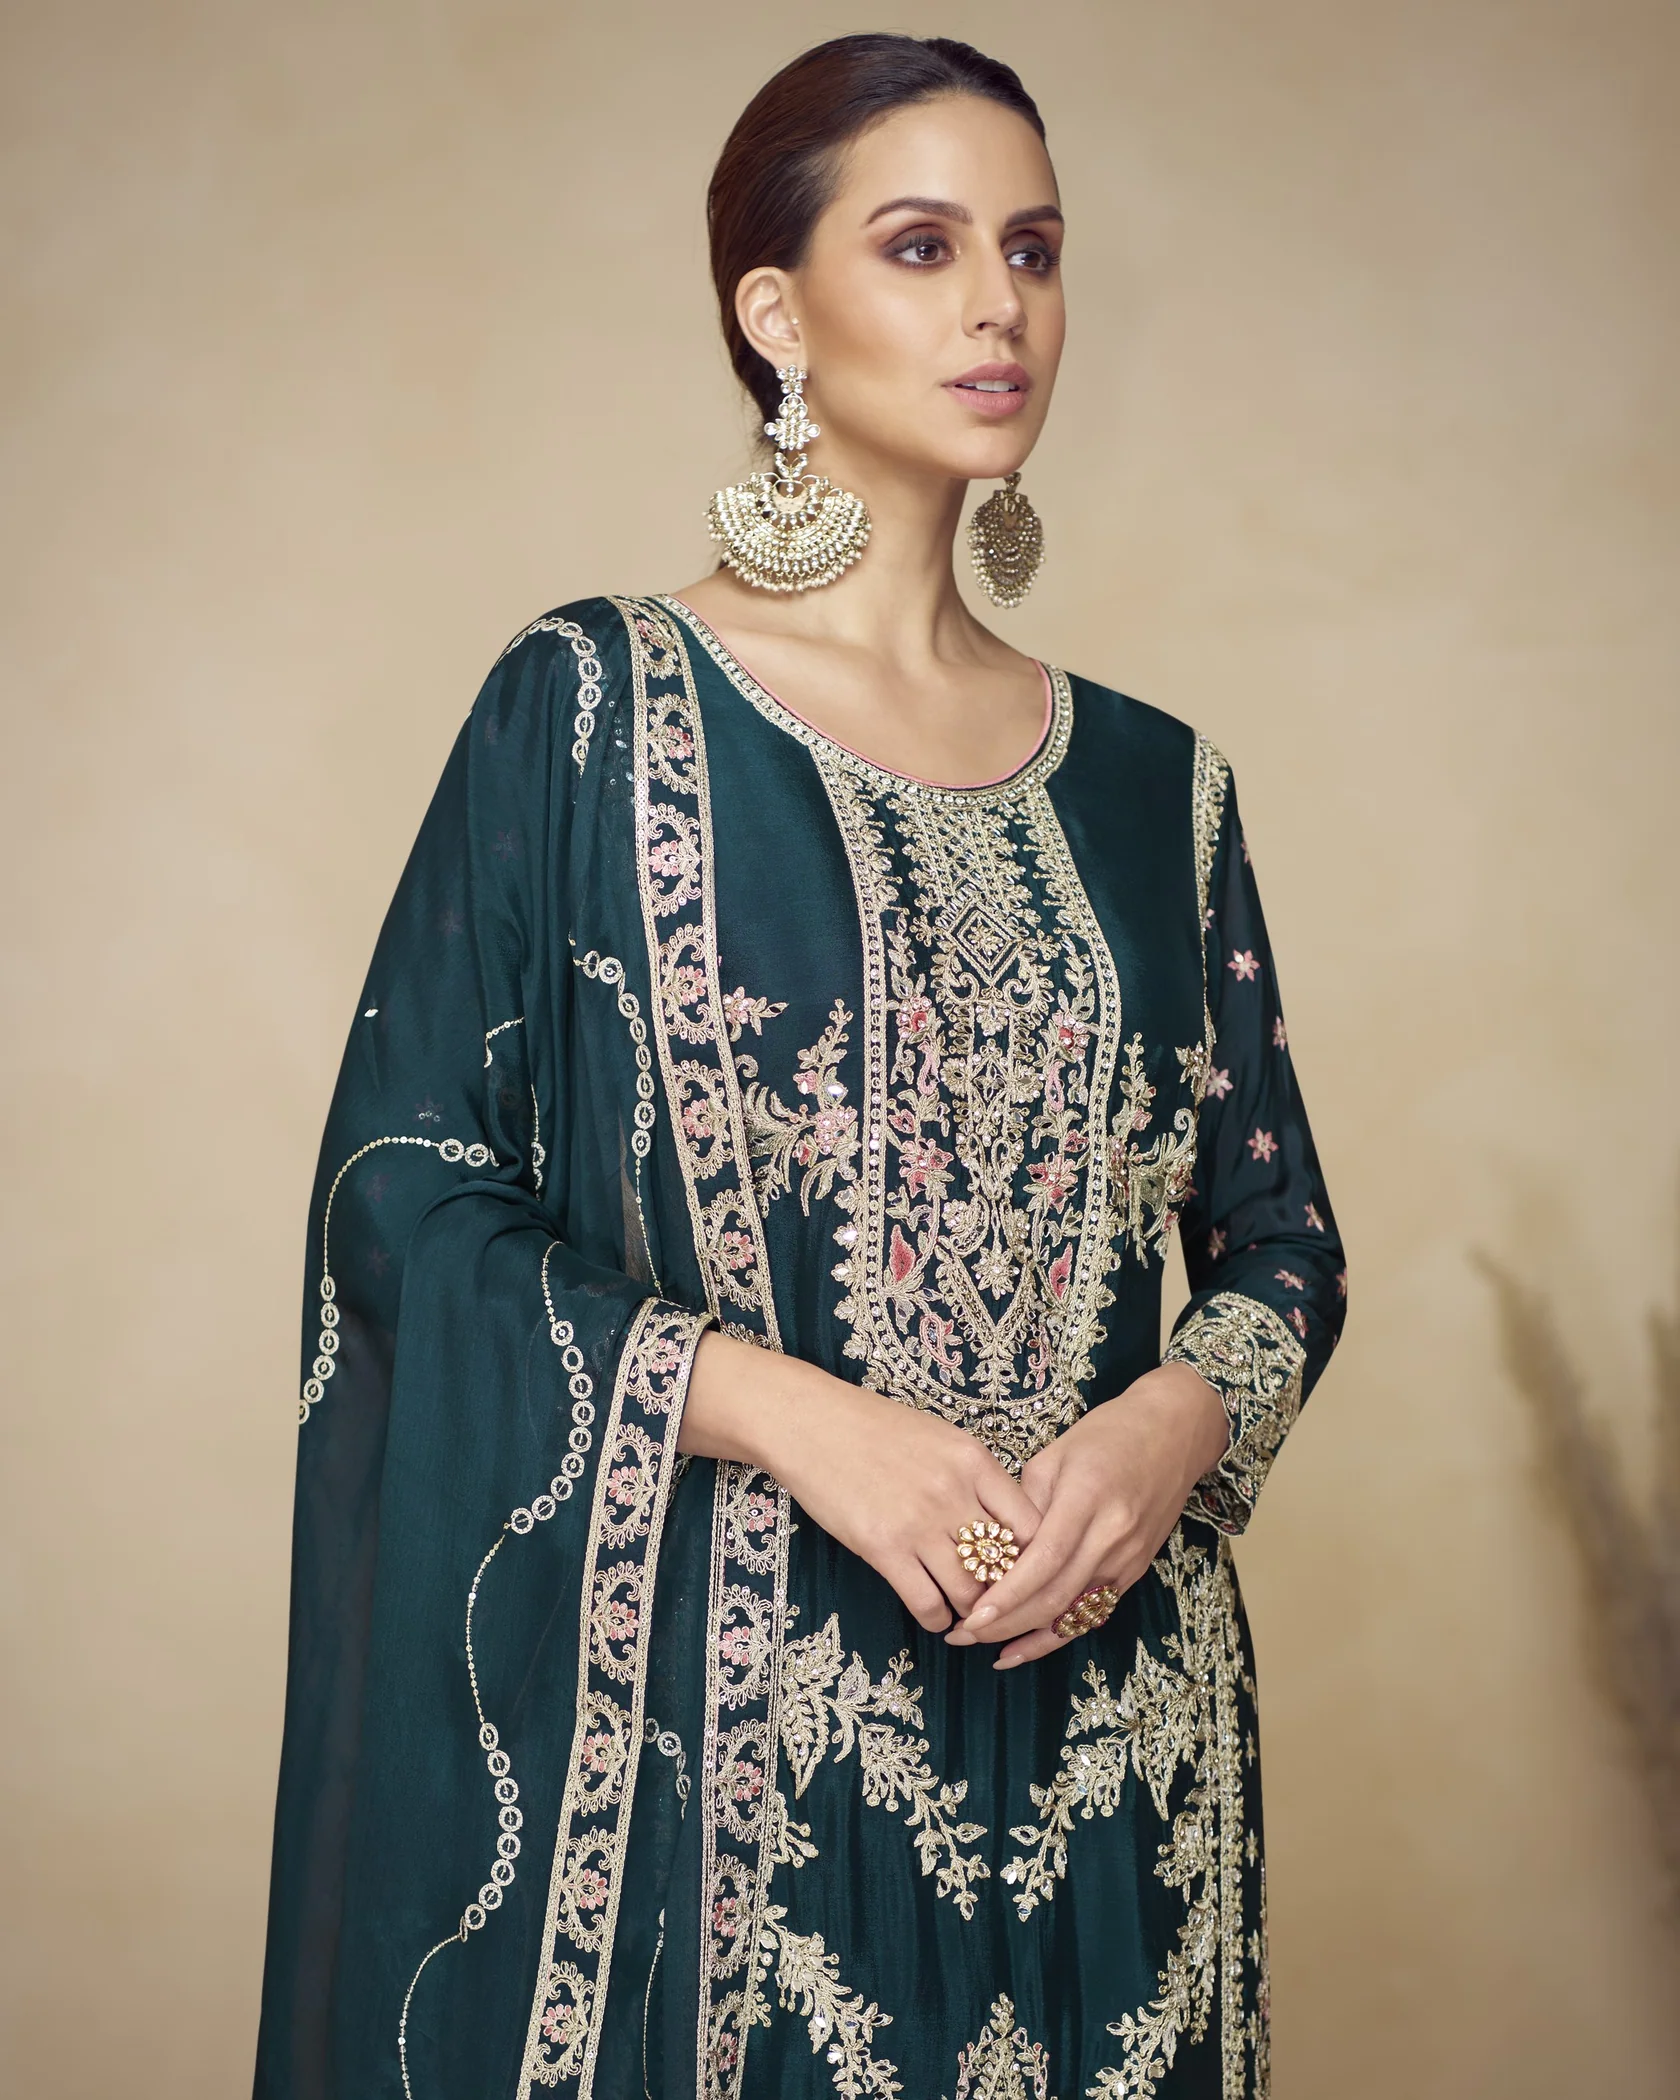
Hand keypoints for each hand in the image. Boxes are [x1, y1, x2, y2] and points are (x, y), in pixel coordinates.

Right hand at [678, 1329, 1042, 1631]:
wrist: (810, 1423)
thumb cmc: (874, 1428)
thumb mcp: (940, 1439)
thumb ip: (975, 1479)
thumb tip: (1005, 1526)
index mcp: (974, 1460)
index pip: (1031, 1525)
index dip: (1035, 1558)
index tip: (1025, 1572)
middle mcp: (953, 1492)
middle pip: (1005, 1566)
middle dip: (1006, 1594)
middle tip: (1000, 1607)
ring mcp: (918, 1522)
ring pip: (970, 1593)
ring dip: (972, 1613)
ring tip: (968, 1618)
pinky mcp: (882, 1547)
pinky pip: (927, 1603)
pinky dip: (937, 1620)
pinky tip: (935, 1617)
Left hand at [944, 1363, 1229, 1668]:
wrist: (1173, 1433)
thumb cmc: (1107, 1435)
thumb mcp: (1054, 1455)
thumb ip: (1024, 1505)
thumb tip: (994, 1548)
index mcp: (1087, 1499)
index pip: (1044, 1561)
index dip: (1008, 1595)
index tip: (972, 1616)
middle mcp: (1111, 1536)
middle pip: (1056, 1595)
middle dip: (1008, 1623)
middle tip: (964, 1635)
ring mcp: (1127, 1558)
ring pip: (1074, 1611)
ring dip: (1029, 1636)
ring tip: (986, 1647)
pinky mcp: (1134, 1570)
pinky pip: (1092, 1610)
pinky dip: (1058, 1632)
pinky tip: (1026, 1647)